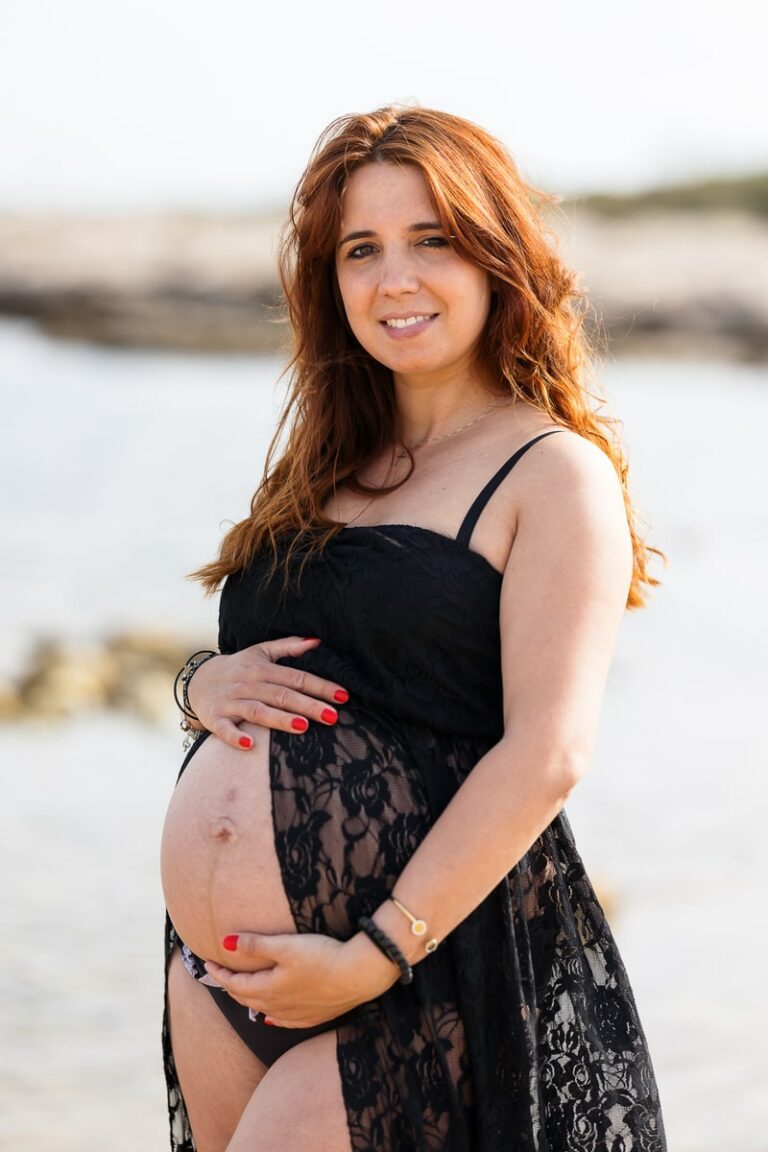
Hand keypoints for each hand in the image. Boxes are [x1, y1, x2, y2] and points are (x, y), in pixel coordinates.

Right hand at [186, 637, 349, 749]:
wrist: (196, 681)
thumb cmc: (238, 668)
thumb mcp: (260, 651)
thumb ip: (288, 647)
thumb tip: (317, 641)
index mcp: (262, 668)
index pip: (296, 677)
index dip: (320, 686)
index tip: (343, 696)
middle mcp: (248, 684)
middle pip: (282, 695)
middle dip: (308, 705)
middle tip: (333, 716)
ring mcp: (231, 702)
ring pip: (258, 711)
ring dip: (279, 719)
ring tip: (303, 726)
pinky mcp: (215, 719)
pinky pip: (225, 729)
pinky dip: (236, 737)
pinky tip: (251, 745)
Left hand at [203, 930, 398, 1028]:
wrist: (359, 975)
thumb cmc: (323, 956)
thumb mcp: (286, 946)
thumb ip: (255, 945)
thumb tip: (224, 943)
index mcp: (269, 988)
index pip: (235, 983)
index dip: (220, 973)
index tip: (208, 962)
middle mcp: (279, 1006)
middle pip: (247, 998)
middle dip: (231, 985)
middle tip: (220, 974)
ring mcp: (297, 1013)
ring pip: (263, 1010)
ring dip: (249, 1000)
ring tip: (240, 991)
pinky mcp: (314, 1016)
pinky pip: (284, 1020)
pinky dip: (272, 1016)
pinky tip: (270, 1017)